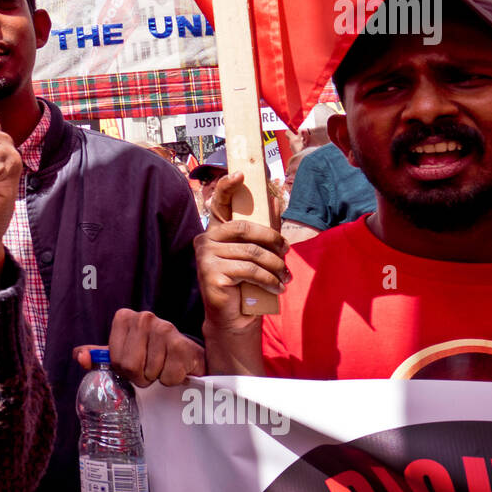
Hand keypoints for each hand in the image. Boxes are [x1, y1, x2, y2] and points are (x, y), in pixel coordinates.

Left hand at [74, 309, 205, 386]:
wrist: (186, 356)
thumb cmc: (151, 354)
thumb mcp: (121, 353)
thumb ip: (98, 355)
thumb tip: (79, 356)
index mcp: (124, 318)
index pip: (115, 359)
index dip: (124, 369)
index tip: (135, 362)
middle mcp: (144, 318)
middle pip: (130, 367)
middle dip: (140, 376)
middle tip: (150, 368)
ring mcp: (165, 329)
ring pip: (150, 373)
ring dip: (157, 377)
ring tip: (164, 365)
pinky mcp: (182, 344)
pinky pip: (168, 377)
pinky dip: (172, 379)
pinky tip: (176, 367)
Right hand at [195, 174, 290, 334]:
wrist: (234, 318)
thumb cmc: (245, 284)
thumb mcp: (256, 254)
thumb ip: (263, 230)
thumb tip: (277, 201)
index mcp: (215, 231)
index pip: (218, 203)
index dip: (227, 186)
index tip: (239, 173)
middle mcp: (205, 240)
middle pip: (244, 228)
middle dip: (271, 240)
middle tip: (286, 253)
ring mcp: (205, 257)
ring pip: (251, 252)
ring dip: (275, 266)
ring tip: (285, 277)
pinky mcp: (210, 273)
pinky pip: (249, 270)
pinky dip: (268, 279)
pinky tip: (276, 287)